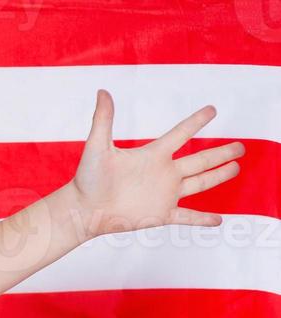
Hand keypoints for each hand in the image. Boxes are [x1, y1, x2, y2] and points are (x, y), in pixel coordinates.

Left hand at [69, 89, 243, 240]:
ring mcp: (164, 195)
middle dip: (221, 153)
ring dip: (219, 176)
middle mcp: (163, 173)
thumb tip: (102, 91)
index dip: (197, 121)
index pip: (181, 134)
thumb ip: (103, 119)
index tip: (212, 110)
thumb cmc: (87, 179)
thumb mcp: (97, 146)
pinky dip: (203, 219)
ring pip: (200, 184)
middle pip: (200, 160)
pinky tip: (218, 220)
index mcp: (152, 155)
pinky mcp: (160, 215)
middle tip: (241, 146)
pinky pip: (187, 217)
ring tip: (236, 168)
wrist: (83, 209)